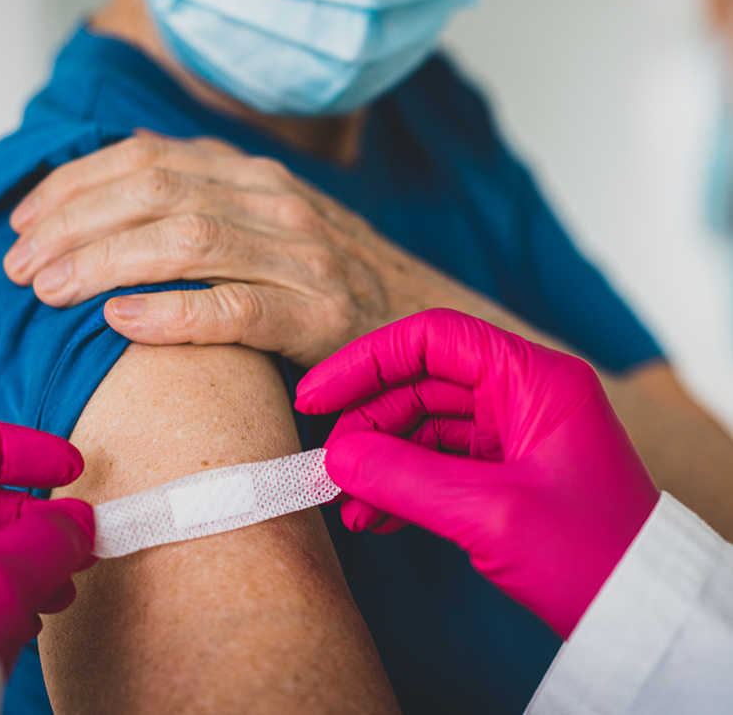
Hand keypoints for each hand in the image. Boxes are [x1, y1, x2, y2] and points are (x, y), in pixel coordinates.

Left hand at [3, 130, 455, 367]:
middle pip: (155, 191)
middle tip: (18, 264)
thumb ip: (203, 201)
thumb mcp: (265, 221)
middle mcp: (276, 201)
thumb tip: (114, 195)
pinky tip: (121, 321)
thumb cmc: (324, 277)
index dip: (75, 183)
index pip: (147, 156)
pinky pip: (236, 308)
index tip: (24, 219)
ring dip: (104, 262)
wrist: (420, 318)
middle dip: (73, 223)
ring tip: (47, 289)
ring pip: (186, 241)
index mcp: (254, 173)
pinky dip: (173, 312)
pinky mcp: (321, 316)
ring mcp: (303, 255)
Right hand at [295, 309, 659, 638]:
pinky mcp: (505, 473)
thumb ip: (404, 478)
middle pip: (421, 383)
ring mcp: (513, 434)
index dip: (368, 360)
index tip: (318, 394)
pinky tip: (374, 516)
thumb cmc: (594, 559)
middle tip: (330, 464)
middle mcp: (522, 396)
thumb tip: (335, 458)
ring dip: (380, 461)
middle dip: (369, 423)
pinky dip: (402, 486)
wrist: (643, 621)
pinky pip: (438, 463)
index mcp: (533, 379)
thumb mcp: (491, 513)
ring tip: (349, 502)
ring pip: (424, 426)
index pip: (434, 339)